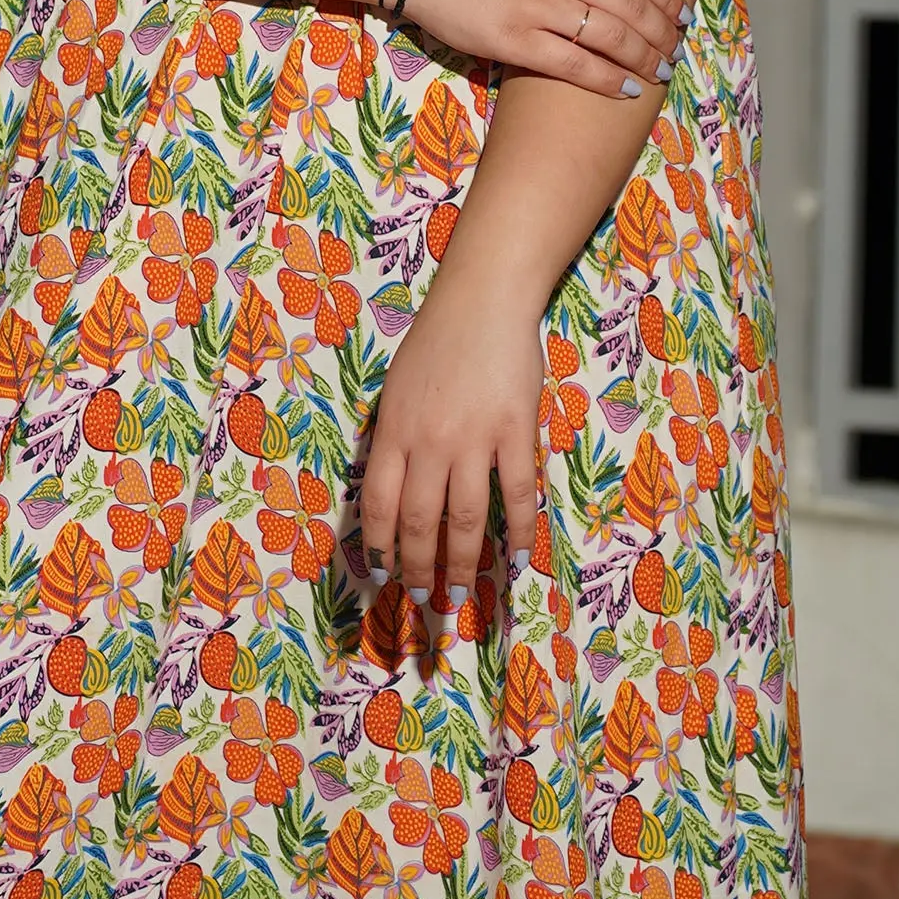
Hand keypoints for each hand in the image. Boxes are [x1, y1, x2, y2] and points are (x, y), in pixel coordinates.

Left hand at [361, 260, 543, 616]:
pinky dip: (520, 532)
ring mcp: (474, 439)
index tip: (382, 574)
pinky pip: (518, 494)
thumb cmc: (436, 342)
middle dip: (418, 567)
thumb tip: (387, 489)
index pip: (377, 504)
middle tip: (424, 598)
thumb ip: (392, 439)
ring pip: (465, 520)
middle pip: (418, 521)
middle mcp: (428, 442)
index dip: (379, 546)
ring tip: (460, 595)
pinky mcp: (516, 433)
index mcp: (393, 431)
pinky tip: (520, 560)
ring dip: (462, 564)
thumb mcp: (396, 390)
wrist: (483, 300)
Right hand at [399, 0, 683, 93]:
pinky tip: (626, 90)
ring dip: (643, 59)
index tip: (682, 17)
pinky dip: (605, 79)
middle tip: (676, 52)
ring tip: (659, 73)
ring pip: (610, 37)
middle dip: (662, 35)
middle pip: (632, 8)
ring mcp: (538, 6)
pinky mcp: (514, 40)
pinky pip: (573, 64)